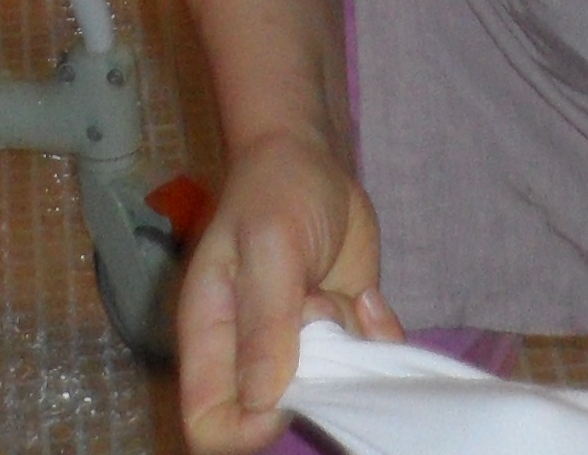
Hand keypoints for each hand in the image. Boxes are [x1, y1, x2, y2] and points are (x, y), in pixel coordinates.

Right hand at [173, 133, 399, 454]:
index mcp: (211, 339)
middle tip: (318, 309)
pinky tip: (368, 296)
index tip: (287, 395)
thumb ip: (266, 323)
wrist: (313, 158)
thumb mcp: (269, 247)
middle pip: (276, 413)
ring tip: (340, 294)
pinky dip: (378, 337)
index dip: (243, 430)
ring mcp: (300, 347)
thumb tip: (262, 401)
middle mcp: (251, 354)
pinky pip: (368, 364)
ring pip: (334, 391)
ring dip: (349, 350)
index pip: (209, 423)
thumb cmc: (274, 193)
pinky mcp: (340, 333)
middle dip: (313, 374)